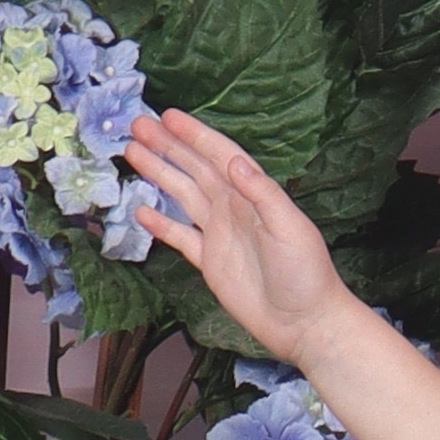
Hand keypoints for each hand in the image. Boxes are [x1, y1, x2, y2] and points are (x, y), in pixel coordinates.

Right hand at [128, 108, 341, 359]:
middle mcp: (234, 209)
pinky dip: (160, 224)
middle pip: (194, 169)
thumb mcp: (289, 228)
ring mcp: (220, 234)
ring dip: (159, 174)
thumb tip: (234, 161)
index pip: (219, 156)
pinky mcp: (210, 262)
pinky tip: (140, 211)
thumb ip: (263, 193)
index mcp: (253, 195)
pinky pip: (180, 237)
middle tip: (137, 125)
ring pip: (183, 195)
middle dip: (167, 146)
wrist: (304, 323)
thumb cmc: (306, 274)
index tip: (167, 116)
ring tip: (132, 153)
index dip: (194, 136)